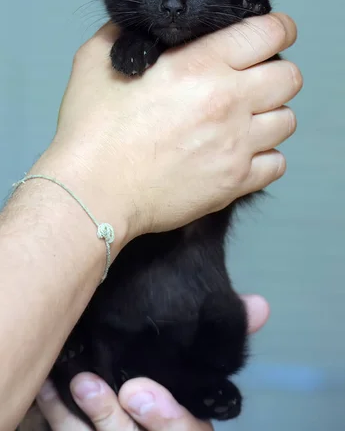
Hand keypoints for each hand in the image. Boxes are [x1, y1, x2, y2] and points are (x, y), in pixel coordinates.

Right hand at [37, 14, 300, 243]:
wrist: (93, 190)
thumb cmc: (92, 130)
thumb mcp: (96, 60)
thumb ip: (126, 32)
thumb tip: (141, 24)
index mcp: (199, 65)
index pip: (270, 33)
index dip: (279, 29)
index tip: (275, 34)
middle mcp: (228, 102)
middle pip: (290, 77)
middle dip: (276, 73)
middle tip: (253, 79)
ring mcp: (235, 144)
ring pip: (287, 120)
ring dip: (269, 115)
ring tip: (243, 119)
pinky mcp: (234, 182)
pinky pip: (276, 164)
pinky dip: (264, 156)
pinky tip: (239, 152)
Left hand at [37, 295, 267, 429]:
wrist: (139, 402)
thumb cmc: (175, 373)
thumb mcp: (204, 359)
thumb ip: (228, 335)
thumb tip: (261, 304)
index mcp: (187, 429)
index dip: (165, 419)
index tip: (138, 390)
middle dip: (113, 420)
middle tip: (92, 385)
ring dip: (81, 416)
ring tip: (71, 382)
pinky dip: (56, 413)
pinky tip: (47, 385)